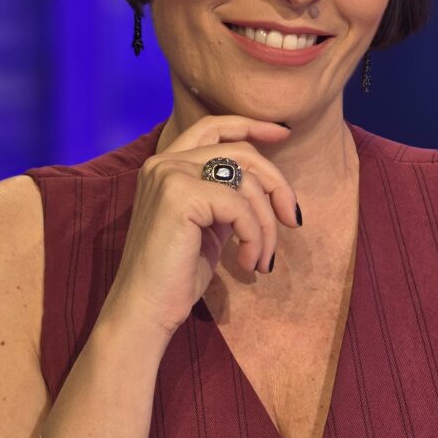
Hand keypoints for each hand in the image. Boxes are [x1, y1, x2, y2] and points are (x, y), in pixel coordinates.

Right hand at [106, 115, 299, 337]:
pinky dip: (254, 236)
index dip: (252, 125)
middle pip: (240, 153)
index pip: (214, 126)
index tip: (284, 134)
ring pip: (246, 181)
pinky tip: (247, 263)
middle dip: (276, 184)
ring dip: (266, 223)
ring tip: (262, 259)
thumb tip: (269, 183)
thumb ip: (227, 196)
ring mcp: (169, 175)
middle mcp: (164, 161)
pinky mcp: (180, 196)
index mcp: (167, 164)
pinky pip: (240, 207)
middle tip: (293, 219)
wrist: (145, 311)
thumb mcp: (208, 225)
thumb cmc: (177, 275)